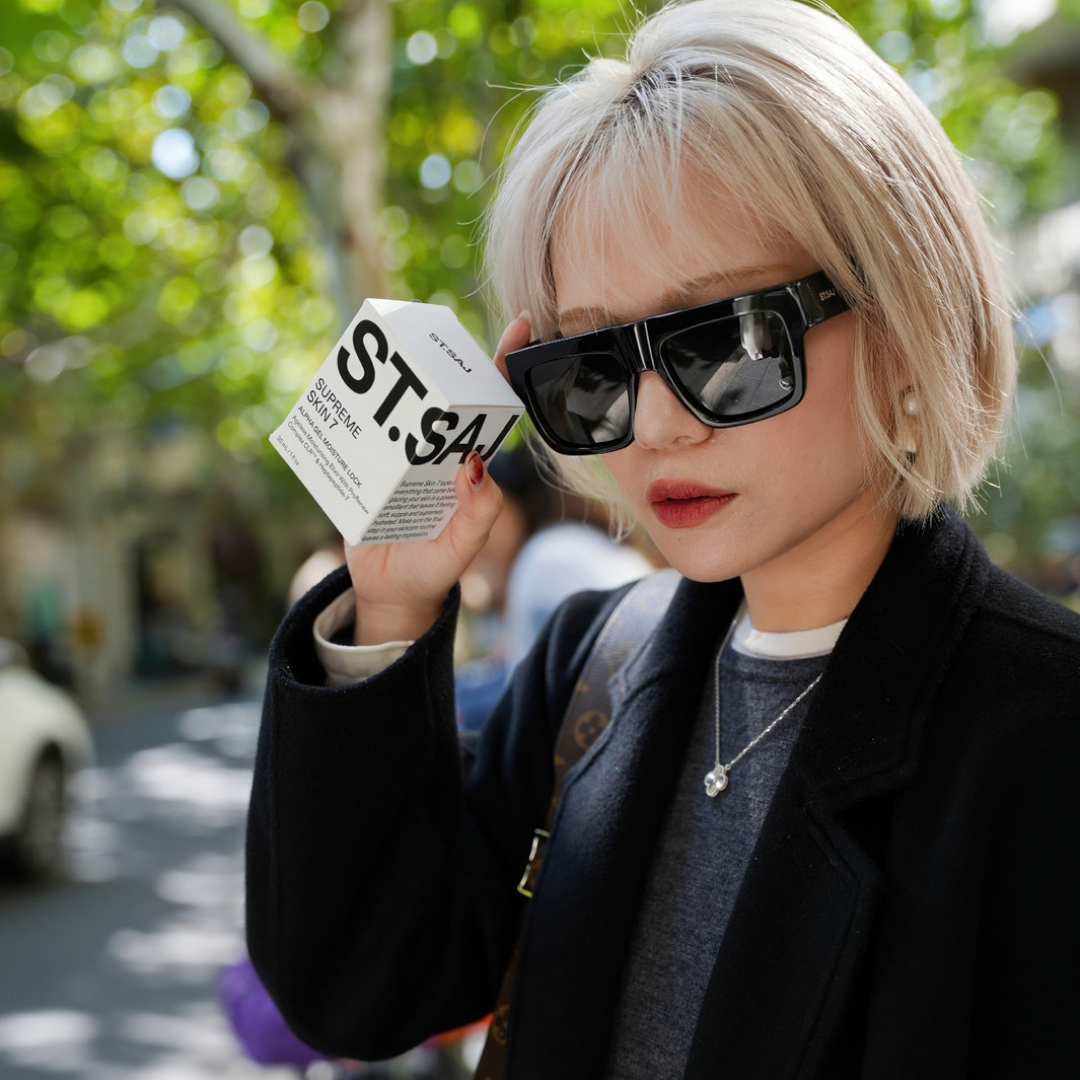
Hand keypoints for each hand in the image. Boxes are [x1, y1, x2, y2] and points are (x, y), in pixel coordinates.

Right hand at [344, 314, 531, 644]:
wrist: (388, 595)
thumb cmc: (435, 568)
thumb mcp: (463, 546)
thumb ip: (479, 510)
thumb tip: (476, 460)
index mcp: (465, 462)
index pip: (490, 407)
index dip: (504, 366)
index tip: (522, 325)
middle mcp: (431, 449)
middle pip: (439, 392)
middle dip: (437, 358)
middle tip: (430, 331)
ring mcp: (394, 455)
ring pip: (393, 406)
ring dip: (385, 380)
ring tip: (378, 356)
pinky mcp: (359, 467)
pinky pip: (352, 435)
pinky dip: (343, 415)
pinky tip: (337, 394)